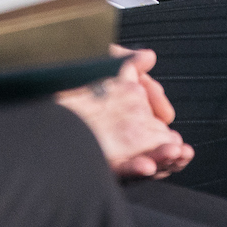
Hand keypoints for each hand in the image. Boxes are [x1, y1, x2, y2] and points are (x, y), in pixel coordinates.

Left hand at [55, 47, 193, 178]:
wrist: (43, 94)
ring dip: (161, 159)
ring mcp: (113, 152)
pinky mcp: (100, 162)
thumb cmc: (73, 84)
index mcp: (129, 123)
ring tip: (174, 153)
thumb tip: (149, 56)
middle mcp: (123, 140)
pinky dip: (136, 168)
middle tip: (183, 148)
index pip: (158, 133)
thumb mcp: (102, 68)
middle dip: (172, 151)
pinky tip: (146, 164)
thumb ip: (128, 64)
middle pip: (156, 150)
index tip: (181, 138)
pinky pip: (122, 170)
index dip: (171, 139)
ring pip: (144, 162)